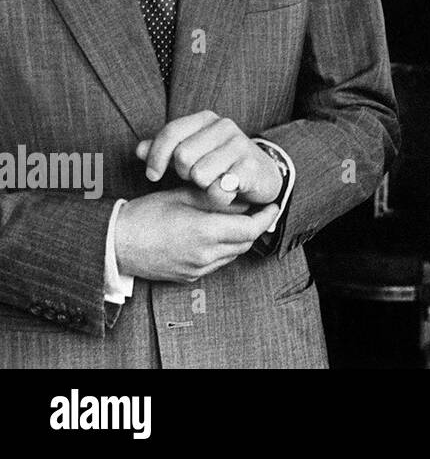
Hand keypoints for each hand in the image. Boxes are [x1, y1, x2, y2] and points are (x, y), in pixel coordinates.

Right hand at [113, 187, 278, 282]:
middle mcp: (204, 255)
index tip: (272, 205)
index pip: (250, 228)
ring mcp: (195, 269)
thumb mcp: (183, 197)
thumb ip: (215, 198)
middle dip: (255, 227)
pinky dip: (222, 249)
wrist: (113, 243)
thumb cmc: (145, 215)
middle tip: (258, 211)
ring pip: (232, 254)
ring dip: (239, 239)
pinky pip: (215, 264)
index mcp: (205, 232)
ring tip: (236, 220)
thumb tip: (240, 197)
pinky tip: (215, 235)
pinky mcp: (187, 277)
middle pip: (244, 243)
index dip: (266, 217)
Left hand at [136, 110, 282, 208]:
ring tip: (211, 184)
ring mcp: (241, 145)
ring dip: (202, 187)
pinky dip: (217, 196)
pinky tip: (225, 192)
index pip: (171, 133)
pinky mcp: (251, 166)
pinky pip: (220, 189)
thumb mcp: (189, 153)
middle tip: (194, 178)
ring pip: (200, 174)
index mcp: (206, 118)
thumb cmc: (219, 163)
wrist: (261, 174)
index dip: (156, 157)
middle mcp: (225, 126)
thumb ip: (164, 150)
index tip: (152, 176)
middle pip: (183, 155)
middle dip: (183, 173)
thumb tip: (139, 149)